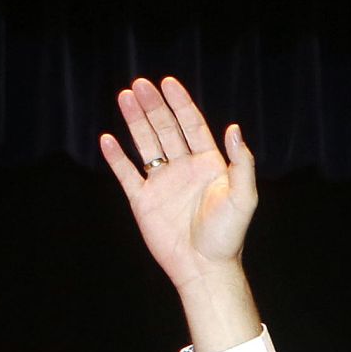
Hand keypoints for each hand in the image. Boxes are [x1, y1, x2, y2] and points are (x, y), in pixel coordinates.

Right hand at [100, 76, 257, 291]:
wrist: (205, 268)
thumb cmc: (227, 236)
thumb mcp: (242, 198)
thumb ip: (241, 163)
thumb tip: (234, 128)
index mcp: (208, 166)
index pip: (192, 126)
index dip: (180, 104)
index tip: (168, 83)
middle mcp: (184, 170)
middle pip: (166, 129)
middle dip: (154, 106)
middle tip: (140, 85)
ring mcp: (162, 184)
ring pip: (145, 144)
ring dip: (135, 121)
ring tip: (124, 97)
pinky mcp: (143, 201)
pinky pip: (126, 174)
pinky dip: (116, 157)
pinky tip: (108, 139)